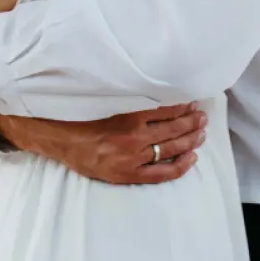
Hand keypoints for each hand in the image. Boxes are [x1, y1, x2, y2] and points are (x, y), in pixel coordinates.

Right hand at [0, 103, 207, 184]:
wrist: (56, 137)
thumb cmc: (79, 113)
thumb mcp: (105, 97)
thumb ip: (130, 94)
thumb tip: (156, 86)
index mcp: (128, 114)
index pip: (167, 109)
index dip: (183, 105)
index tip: (193, 101)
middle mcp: (133, 136)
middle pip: (173, 128)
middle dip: (192, 121)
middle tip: (203, 116)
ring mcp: (131, 157)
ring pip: (171, 148)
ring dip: (191, 139)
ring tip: (202, 132)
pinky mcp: (127, 174)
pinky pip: (161, 173)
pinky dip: (180, 166)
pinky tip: (192, 158)